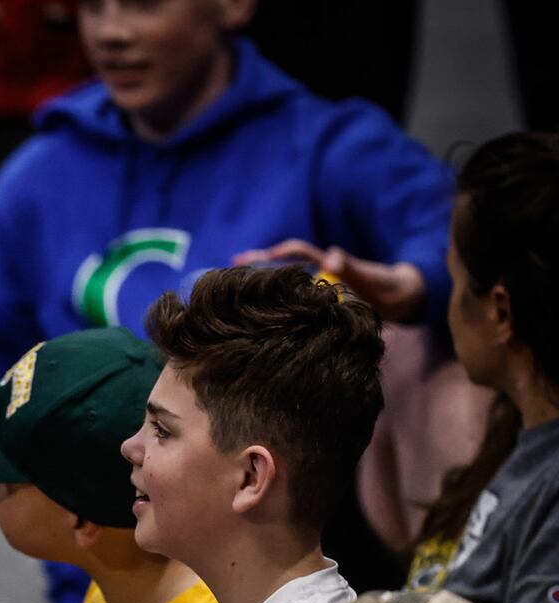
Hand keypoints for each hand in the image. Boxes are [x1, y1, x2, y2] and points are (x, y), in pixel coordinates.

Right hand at [232, 239, 425, 320]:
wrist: (407, 302)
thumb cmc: (392, 290)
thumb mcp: (374, 280)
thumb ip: (354, 269)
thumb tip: (331, 255)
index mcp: (328, 265)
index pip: (296, 253)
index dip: (272, 255)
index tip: (247, 261)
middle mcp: (320, 273)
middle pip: (282, 266)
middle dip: (255, 268)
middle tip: (226, 276)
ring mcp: (320, 289)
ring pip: (285, 284)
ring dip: (262, 287)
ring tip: (234, 298)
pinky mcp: (321, 305)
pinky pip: (294, 301)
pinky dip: (275, 305)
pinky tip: (259, 319)